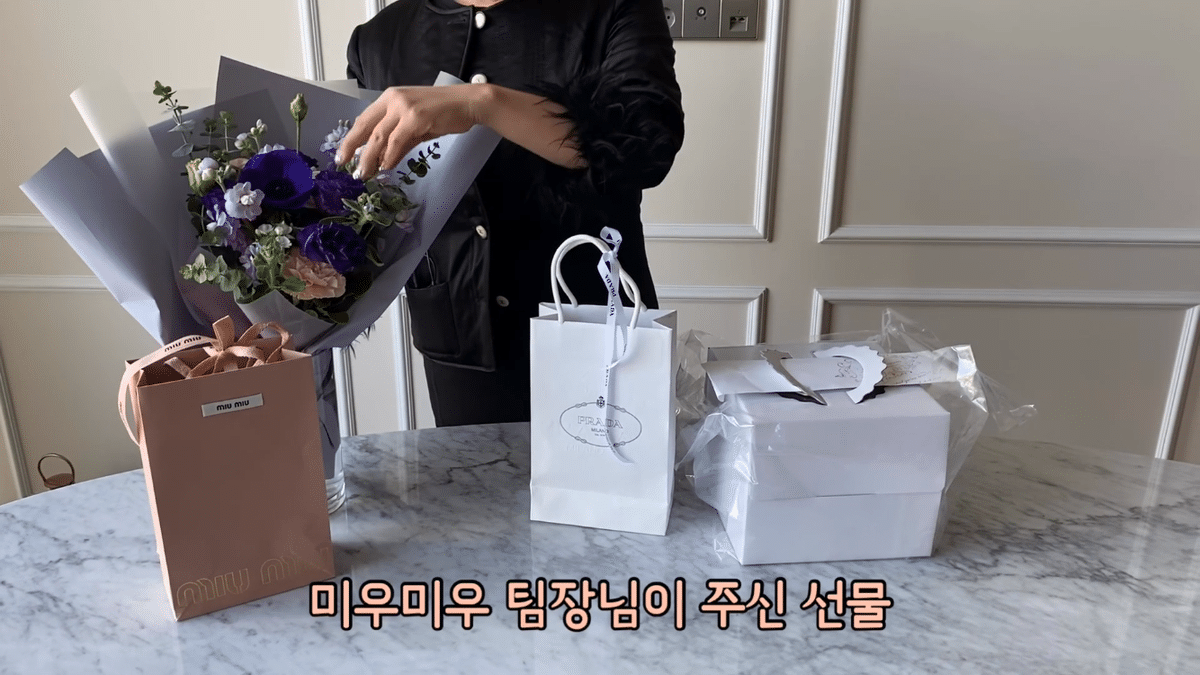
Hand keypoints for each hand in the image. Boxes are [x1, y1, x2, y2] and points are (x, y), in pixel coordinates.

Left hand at [336, 84, 486, 178]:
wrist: (468, 103)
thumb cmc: (445, 112)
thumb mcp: (417, 125)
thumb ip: (400, 140)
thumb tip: (384, 160)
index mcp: (390, 98)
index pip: (364, 119)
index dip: (352, 138)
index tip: (343, 154)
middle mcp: (393, 99)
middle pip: (365, 126)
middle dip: (352, 148)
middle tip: (344, 165)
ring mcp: (404, 108)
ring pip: (379, 136)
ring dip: (369, 158)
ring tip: (364, 173)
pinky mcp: (416, 118)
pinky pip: (397, 141)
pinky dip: (390, 156)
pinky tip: (386, 166)